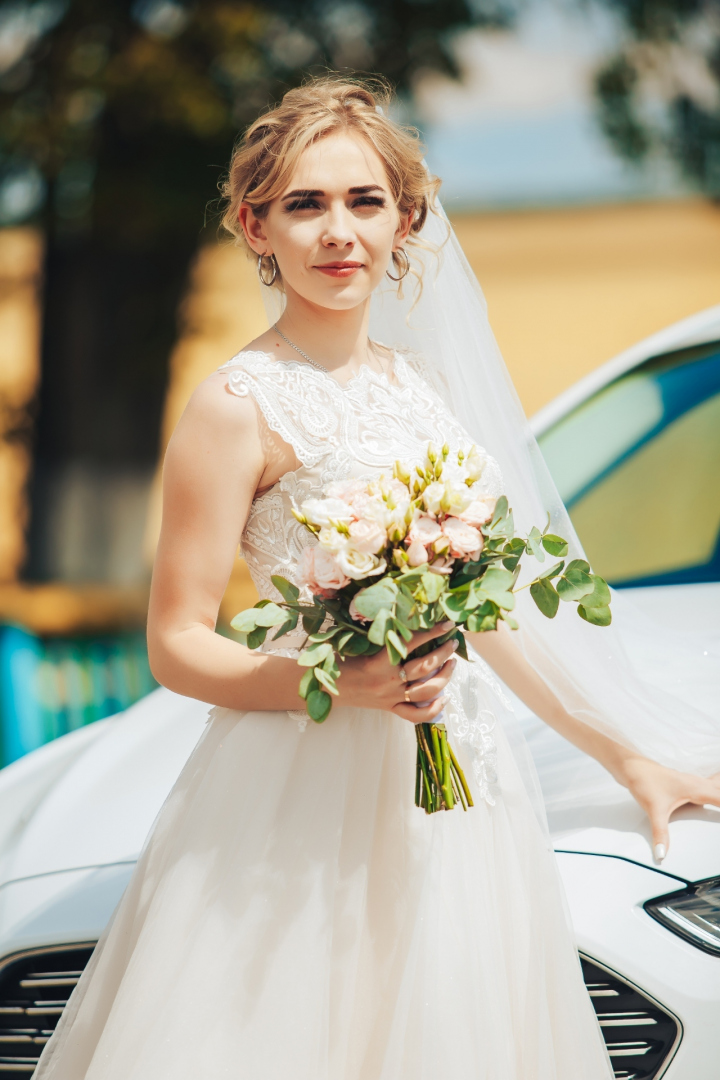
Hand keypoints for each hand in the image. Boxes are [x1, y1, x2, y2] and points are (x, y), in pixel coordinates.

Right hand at [336, 621, 458, 723]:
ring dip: (445, 676)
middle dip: (443, 652)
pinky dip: (434, 709)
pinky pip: (416, 715)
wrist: (327, 689)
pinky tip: (444, 698)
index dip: (431, 632)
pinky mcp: (390, 709)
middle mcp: (388, 682)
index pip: (411, 644)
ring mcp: (391, 698)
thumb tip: (403, 616)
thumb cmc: (340, 661)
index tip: (446, 624)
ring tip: (452, 663)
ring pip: (427, 690)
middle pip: (425, 667)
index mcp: (378, 663)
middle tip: (452, 642)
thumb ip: (381, 634)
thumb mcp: (358, 644)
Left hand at [617, 756, 719, 860]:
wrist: (631, 765)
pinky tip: (717, 789)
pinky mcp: (688, 783)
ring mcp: (695, 782)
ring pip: (719, 785)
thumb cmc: (643, 780)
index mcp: (698, 788)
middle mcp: (699, 783)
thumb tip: (662, 855)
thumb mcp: (653, 809)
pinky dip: (719, 789)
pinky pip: (712, 785)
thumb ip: (660, 833)